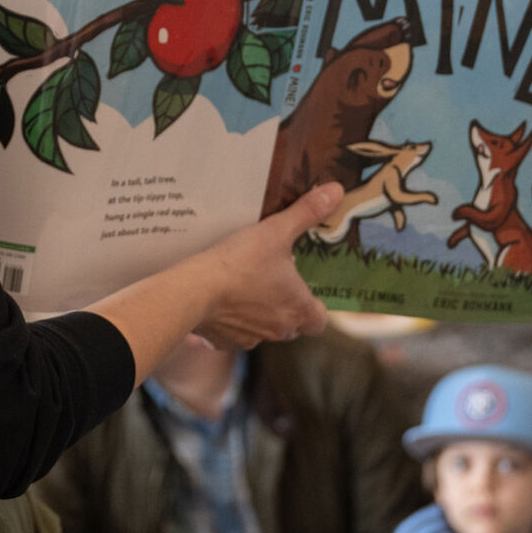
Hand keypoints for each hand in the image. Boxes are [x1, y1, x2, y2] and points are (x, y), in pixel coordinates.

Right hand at [192, 185, 337, 349]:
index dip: (314, 307)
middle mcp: (278, 330)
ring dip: (257, 315)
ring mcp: (249, 338)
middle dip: (284, 308)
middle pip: (290, 326)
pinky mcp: (223, 341)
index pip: (318, 321)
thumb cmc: (241, 263)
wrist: (195, 289)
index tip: (305, 291)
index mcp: (298, 309)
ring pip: (261, 330)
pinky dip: (229, 322)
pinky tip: (219, 301)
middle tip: (273, 282)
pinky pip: (232, 334)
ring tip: (244, 288)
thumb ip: (306, 213)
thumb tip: (335, 191)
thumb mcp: (277, 231)